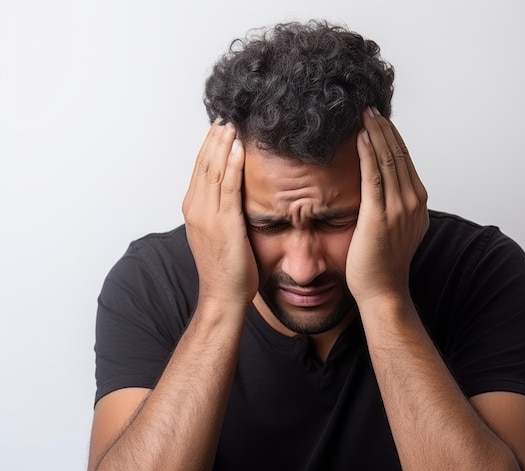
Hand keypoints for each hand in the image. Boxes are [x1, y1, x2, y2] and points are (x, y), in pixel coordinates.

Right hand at [182, 122, 258, 305]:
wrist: (222, 295)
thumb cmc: (226, 268)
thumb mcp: (220, 232)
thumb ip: (223, 209)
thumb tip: (236, 192)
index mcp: (194, 209)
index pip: (201, 169)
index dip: (209, 146)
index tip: (220, 127)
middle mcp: (196, 208)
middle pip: (204, 164)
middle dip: (214, 138)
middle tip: (226, 116)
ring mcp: (206, 215)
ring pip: (213, 171)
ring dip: (222, 144)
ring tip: (232, 123)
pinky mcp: (223, 223)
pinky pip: (228, 187)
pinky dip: (232, 165)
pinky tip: (238, 148)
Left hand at [346, 107, 428, 306]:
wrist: (383, 290)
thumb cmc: (383, 262)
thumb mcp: (395, 227)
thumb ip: (392, 204)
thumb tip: (379, 187)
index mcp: (418, 202)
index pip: (406, 160)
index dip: (392, 137)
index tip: (378, 119)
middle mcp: (413, 201)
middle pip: (400, 154)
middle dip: (384, 128)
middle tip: (369, 108)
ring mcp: (399, 208)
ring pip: (389, 159)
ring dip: (376, 133)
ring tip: (364, 114)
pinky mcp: (380, 215)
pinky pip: (374, 175)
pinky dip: (368, 152)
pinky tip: (359, 136)